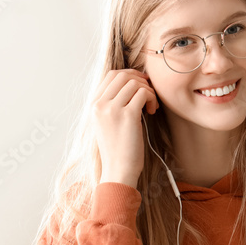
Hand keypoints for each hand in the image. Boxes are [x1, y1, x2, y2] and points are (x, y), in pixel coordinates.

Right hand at [92, 69, 159, 186]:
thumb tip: (130, 85)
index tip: (141, 83)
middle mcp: (100, 105)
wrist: (118, 170)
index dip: (129, 74)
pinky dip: (151, 98)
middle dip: (140, 80)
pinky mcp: (128, 115)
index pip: (111, 75)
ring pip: (135, 83)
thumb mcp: (107, 123)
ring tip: (150, 106)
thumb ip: (112, 104)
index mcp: (94, 105)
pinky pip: (143, 94)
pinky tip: (151, 111)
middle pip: (123, 75)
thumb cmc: (117, 149)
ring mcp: (112, 109)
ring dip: (148, 91)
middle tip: (149, 92)